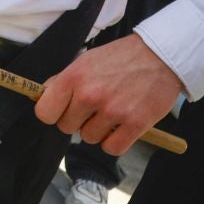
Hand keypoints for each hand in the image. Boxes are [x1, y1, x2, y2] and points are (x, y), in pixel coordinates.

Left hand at [35, 34, 184, 155]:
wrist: (161, 55)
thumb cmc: (120, 58)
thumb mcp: (86, 60)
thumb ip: (64, 80)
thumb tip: (43, 96)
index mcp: (74, 77)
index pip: (45, 113)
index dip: (53, 113)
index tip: (63, 110)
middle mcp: (90, 95)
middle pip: (66, 127)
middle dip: (78, 120)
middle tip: (94, 108)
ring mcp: (113, 111)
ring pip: (89, 138)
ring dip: (98, 130)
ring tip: (112, 112)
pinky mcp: (135, 124)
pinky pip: (112, 148)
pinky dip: (115, 142)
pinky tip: (122, 127)